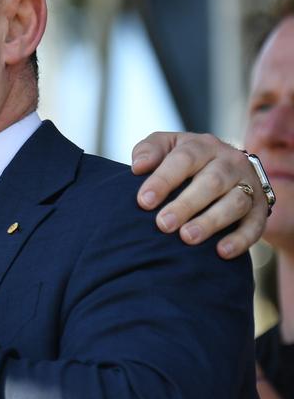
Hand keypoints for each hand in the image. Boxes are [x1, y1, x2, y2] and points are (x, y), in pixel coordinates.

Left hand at [131, 132, 267, 258]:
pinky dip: (240, 239)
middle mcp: (229, 162)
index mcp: (203, 146)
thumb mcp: (165, 147)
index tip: (143, 201)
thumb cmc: (182, 161)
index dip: (163, 180)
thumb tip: (138, 166)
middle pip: (211, 182)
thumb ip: (149, 151)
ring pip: (235, 203)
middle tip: (163, 224)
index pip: (184, 159)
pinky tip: (221, 252)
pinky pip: (255, 225)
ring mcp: (248, 184)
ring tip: (187, 237)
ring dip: (211, 222)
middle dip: (186, 205)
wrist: (222, 169)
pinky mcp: (259, 209)